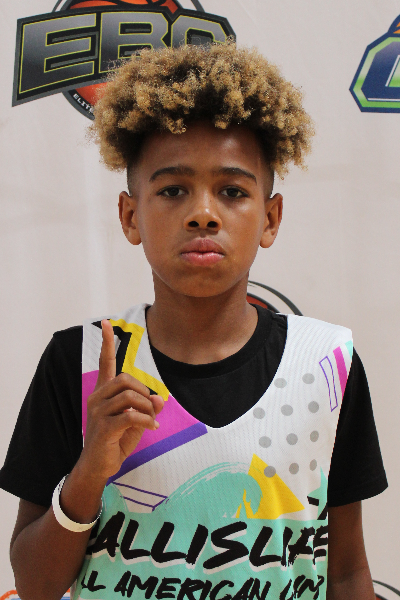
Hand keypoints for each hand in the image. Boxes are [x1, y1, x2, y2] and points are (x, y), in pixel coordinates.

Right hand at [79, 319, 163, 481]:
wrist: (99, 467)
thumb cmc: (116, 441)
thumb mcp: (137, 421)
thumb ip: (148, 407)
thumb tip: (160, 397)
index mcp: (103, 392)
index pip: (104, 362)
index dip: (107, 343)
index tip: (107, 323)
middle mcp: (97, 398)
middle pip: (125, 379)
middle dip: (144, 391)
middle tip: (151, 409)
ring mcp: (98, 412)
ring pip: (129, 396)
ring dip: (146, 407)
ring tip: (150, 420)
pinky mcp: (103, 428)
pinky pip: (130, 416)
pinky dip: (146, 421)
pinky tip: (151, 428)